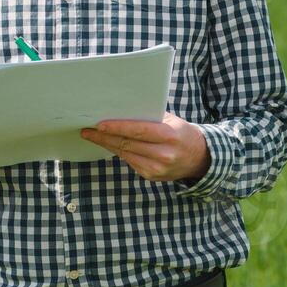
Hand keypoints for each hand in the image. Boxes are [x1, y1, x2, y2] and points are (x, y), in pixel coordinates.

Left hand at [81, 112, 210, 182]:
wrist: (199, 158)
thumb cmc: (182, 133)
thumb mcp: (171, 120)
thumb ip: (150, 117)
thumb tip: (122, 110)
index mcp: (169, 136)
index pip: (138, 131)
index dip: (117, 128)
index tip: (99, 124)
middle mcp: (163, 154)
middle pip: (127, 144)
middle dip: (104, 137)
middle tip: (87, 130)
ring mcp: (156, 168)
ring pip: (125, 154)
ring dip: (107, 144)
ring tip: (93, 136)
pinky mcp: (151, 176)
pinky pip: (130, 161)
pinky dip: (119, 152)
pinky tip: (110, 144)